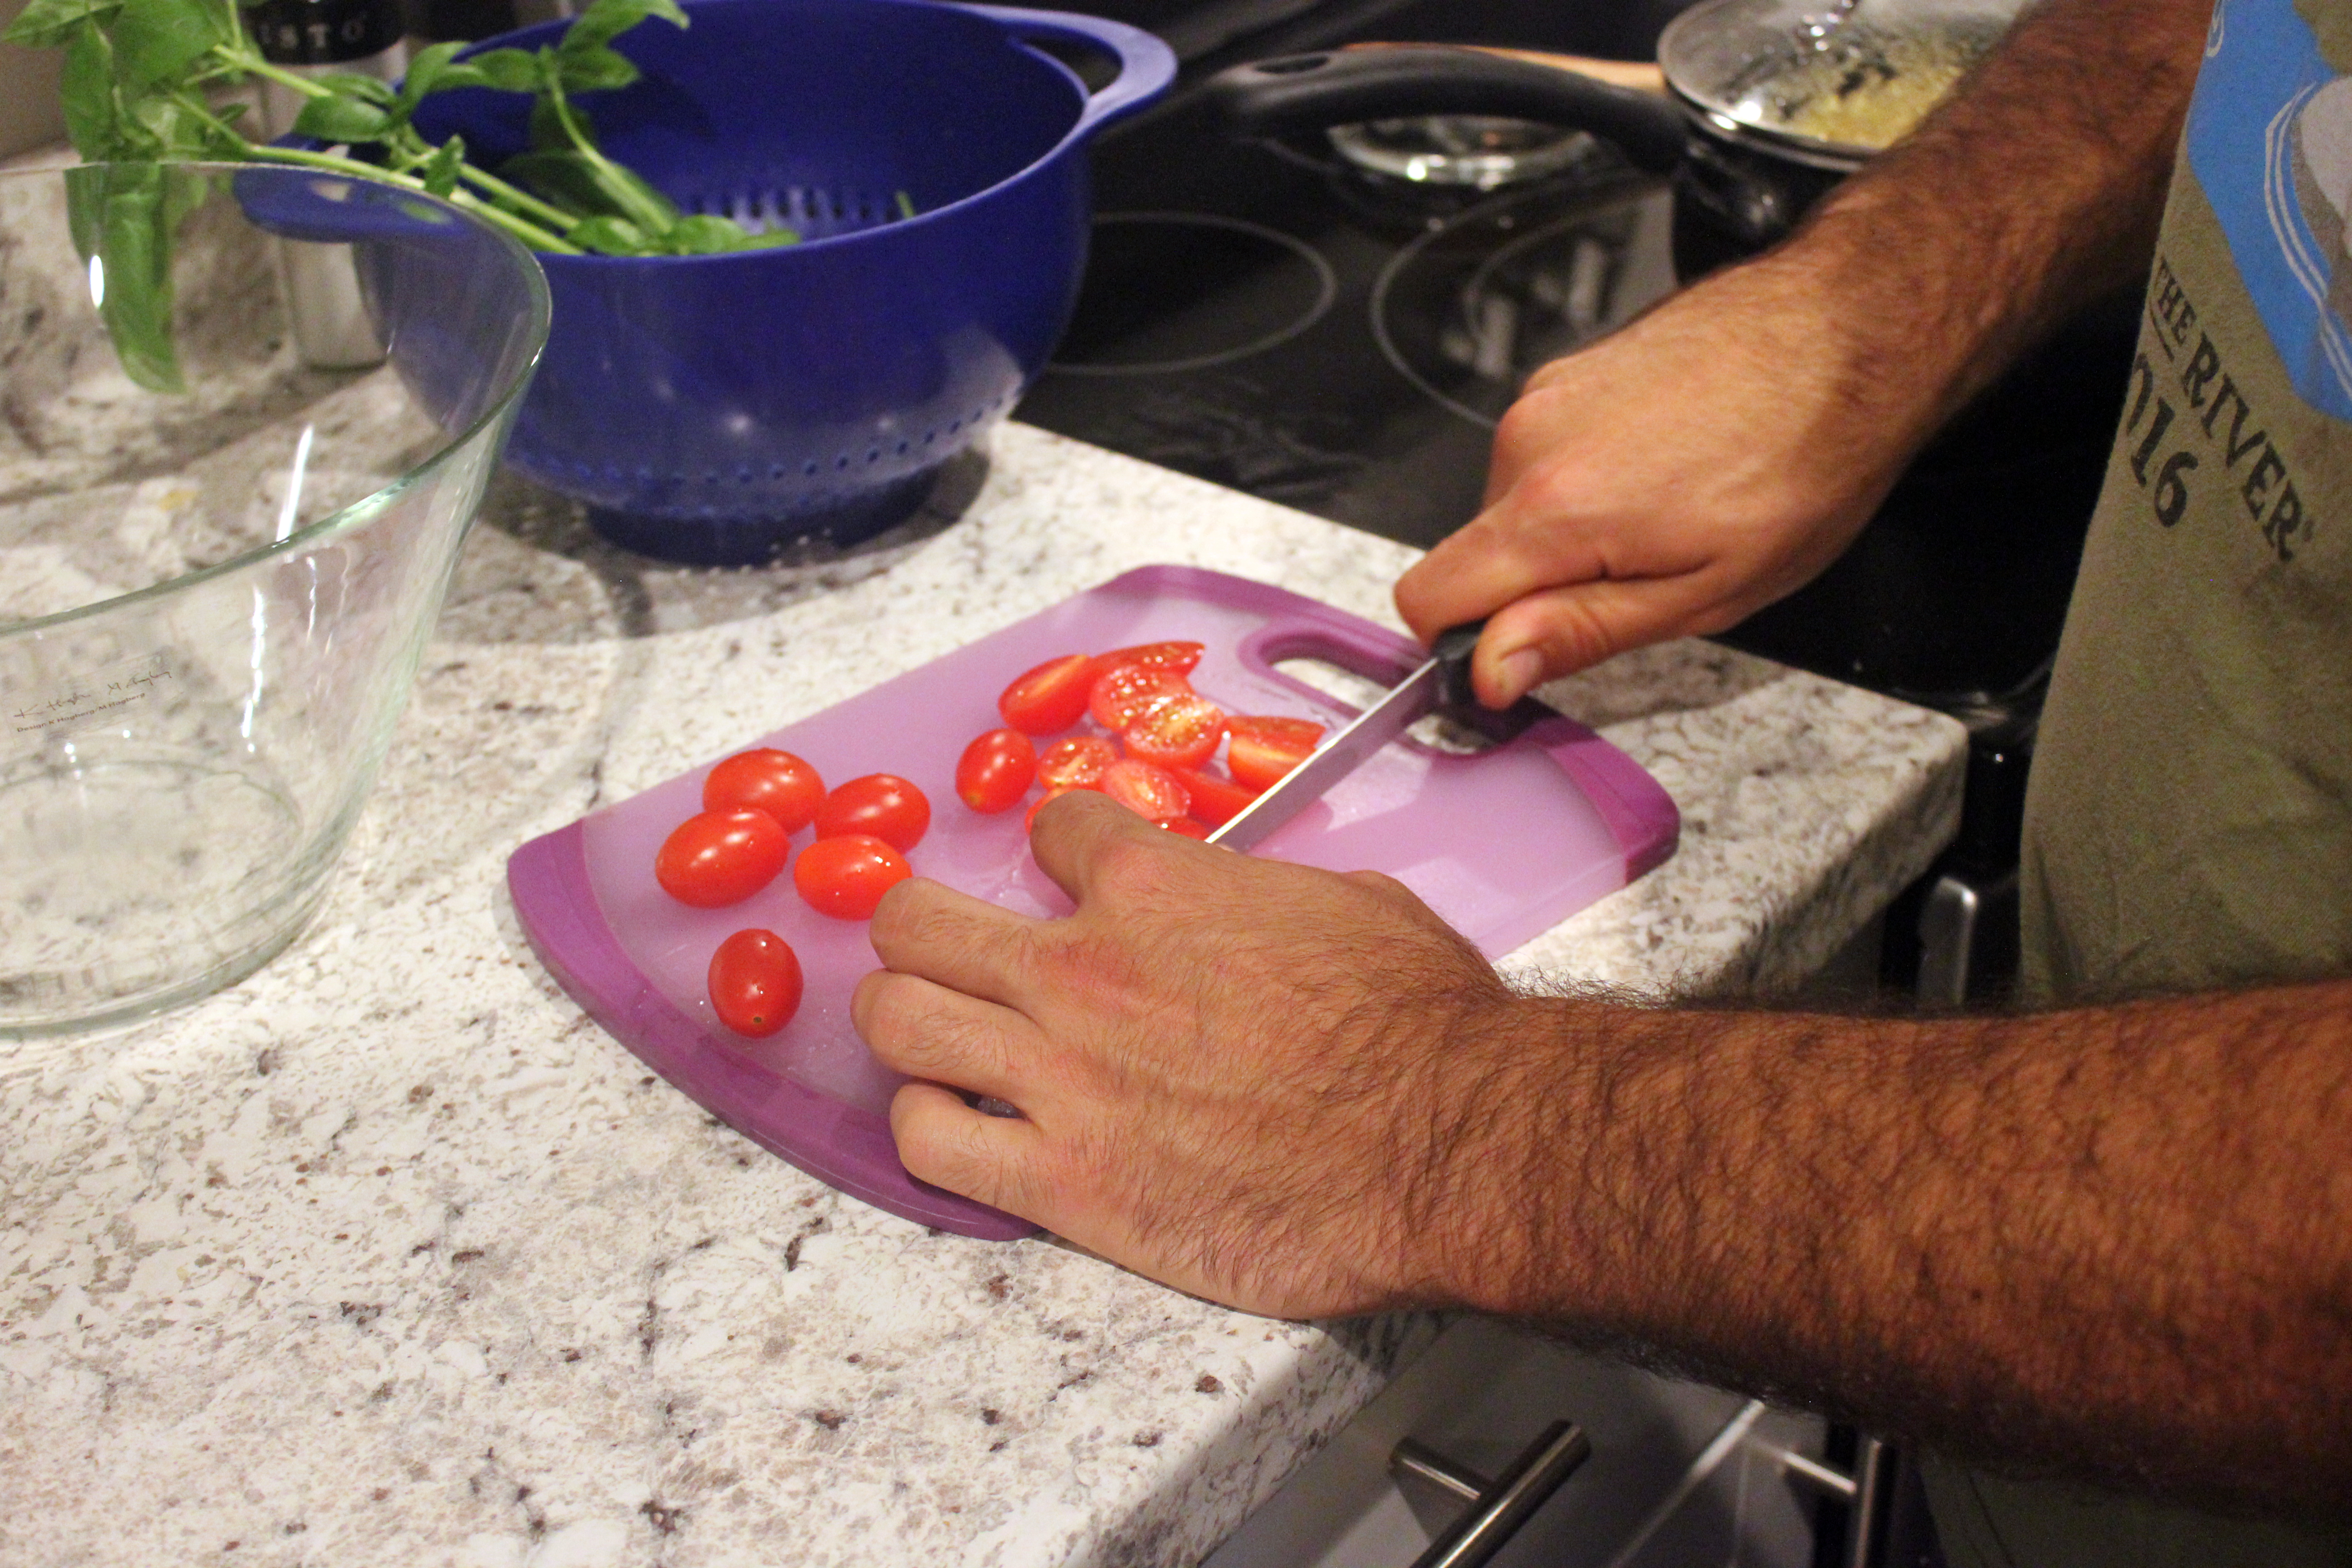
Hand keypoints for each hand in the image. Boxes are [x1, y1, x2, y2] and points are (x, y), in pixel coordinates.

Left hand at [852, 791, 1527, 1317]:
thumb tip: (1251, 900)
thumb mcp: (1353, 905)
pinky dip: (923, 1124)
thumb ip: (1265, 894)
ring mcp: (1061, 1077)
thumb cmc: (1421, 1025)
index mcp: (1153, 887)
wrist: (1450, 1143)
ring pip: (894, 1018)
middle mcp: (1083, 971)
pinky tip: (951, 1118)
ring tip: (923, 1028)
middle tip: (941, 947)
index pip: (1052, 832)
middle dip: (919, 925)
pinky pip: (928, 1142)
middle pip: (918, 920)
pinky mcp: (1065, 1184)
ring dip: (899, 1016)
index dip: (1062, 854)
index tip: (1073, 879)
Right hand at [1393, 252, 1952, 707]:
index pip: (1426, 599)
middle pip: (1475, 552)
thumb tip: (1489, 671)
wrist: (1852, 332)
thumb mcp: (1705, 592)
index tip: (1528, 650)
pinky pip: (1545, 452)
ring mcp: (1548, 395)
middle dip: (1537, 583)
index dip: (1465, 644)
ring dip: (1570, 527)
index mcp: (1553, 509)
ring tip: (1668, 511)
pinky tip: (1667, 465)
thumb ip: (1579, 632)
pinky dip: (1588, 475)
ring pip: (1513, 502)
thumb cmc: (1805, 461)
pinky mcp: (1570, 369)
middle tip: (1644, 575)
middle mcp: (1530, 440)